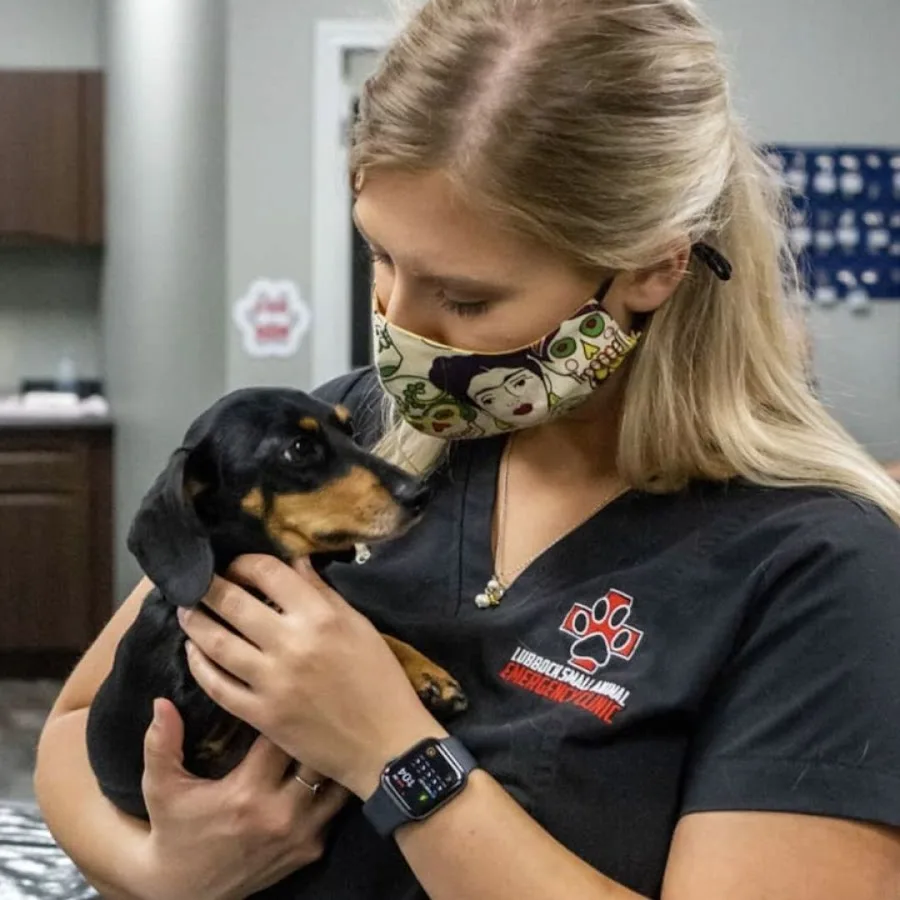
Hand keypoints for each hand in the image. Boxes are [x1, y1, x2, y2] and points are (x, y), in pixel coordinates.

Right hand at [133, 697, 347, 899]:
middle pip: (318, 757)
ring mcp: (299, 835)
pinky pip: (334, 811)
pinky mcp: (309, 851)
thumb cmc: (174, 828)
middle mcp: (280, 815)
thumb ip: (162, 743)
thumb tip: (162, 701)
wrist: (184, 891)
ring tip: (322, 740)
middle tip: (312, 713)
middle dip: (314, 735)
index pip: (284, 736)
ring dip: (329, 763)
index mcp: (247, 793)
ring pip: (336, 784)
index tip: (285, 698)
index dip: (286, 714)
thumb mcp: (161, 787)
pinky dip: (329, 791)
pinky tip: (321, 772)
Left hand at [177, 555, 444, 797]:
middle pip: (233, 603)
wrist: (385, 744)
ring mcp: (272, 681)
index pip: (268, 573)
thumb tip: (295, 564)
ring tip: (185, 609)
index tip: (236, 565)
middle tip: (194, 580)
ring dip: (194, 622)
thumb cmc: (380, 679)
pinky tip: (192, 652)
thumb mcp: (360, 626)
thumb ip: (323, 594)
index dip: (244, 563)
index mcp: (320, 616)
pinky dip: (199, 665)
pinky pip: (218, 686)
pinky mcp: (261, 715)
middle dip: (207, 586)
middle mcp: (291, 644)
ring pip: (216, 643)